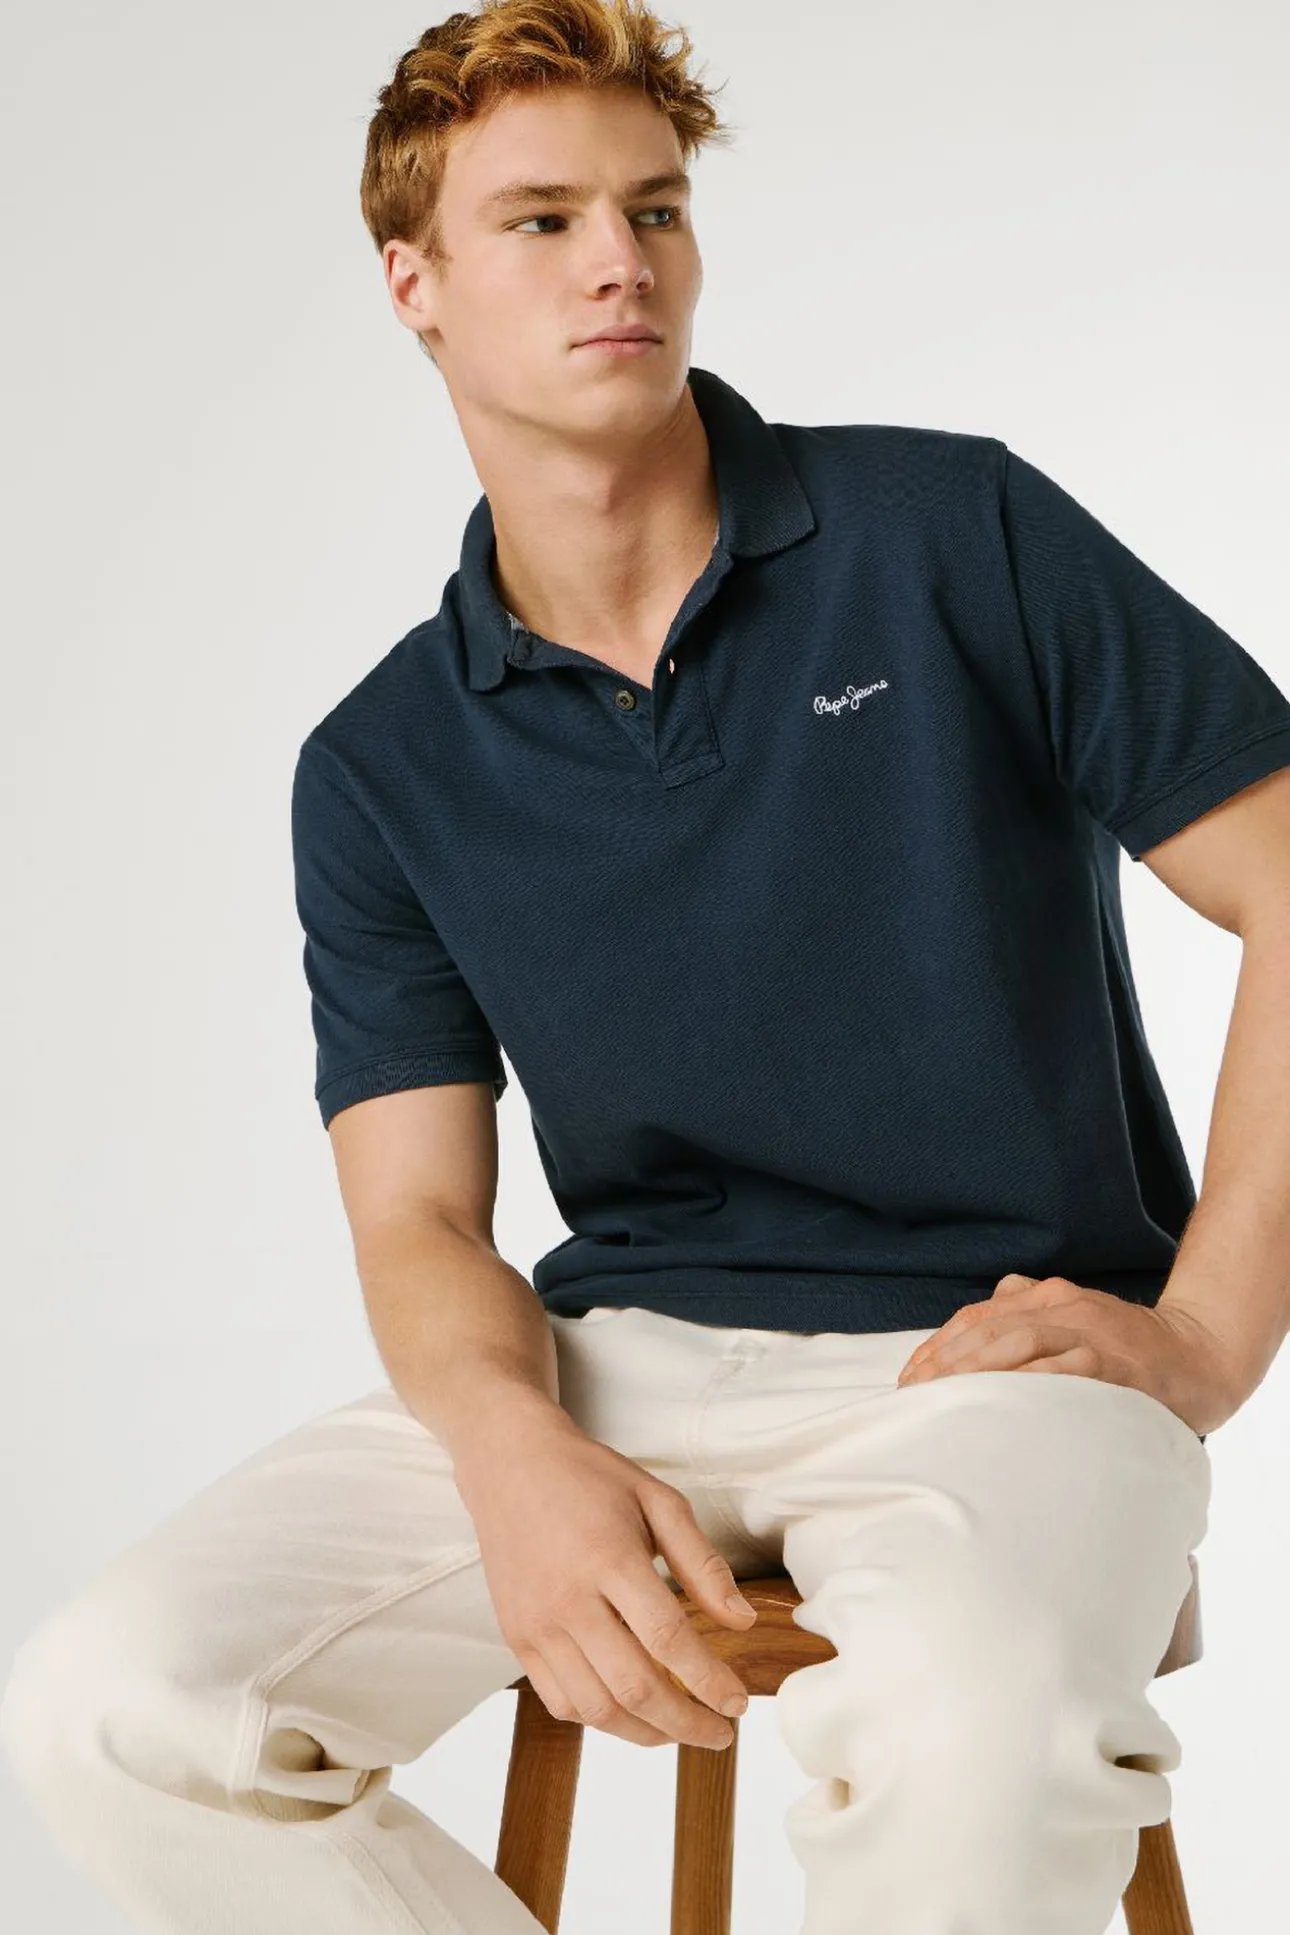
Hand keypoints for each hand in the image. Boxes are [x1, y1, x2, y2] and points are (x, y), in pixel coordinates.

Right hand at [452, 1409, 755, 1751]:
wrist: (509, 1465)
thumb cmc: (589, 1479)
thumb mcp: (657, 1500)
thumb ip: (701, 1562)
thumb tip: (742, 1621)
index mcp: (610, 1558)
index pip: (669, 1640)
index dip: (710, 1682)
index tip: (737, 1704)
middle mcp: (568, 1599)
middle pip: (635, 1687)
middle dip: (686, 1723)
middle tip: (719, 1733)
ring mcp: (537, 1624)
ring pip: (596, 1708)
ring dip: (646, 1732)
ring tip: (679, 1729)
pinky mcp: (516, 1637)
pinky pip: (560, 1701)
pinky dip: (600, 1721)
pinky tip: (630, 1713)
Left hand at [894, 1273, 1243, 1435]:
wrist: (1196, 1356)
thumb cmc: (1124, 1350)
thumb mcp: (1070, 1322)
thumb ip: (1024, 1320)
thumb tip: (968, 1337)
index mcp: (1045, 1297)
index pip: (976, 1317)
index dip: (938, 1347)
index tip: (910, 1378)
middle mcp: (1061, 1307)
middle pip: (988, 1328)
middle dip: (945, 1362)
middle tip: (915, 1394)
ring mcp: (1088, 1333)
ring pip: (1018, 1342)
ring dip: (976, 1370)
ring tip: (944, 1397)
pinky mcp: (1112, 1364)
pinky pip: (1063, 1370)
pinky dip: (1029, 1383)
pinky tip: (1000, 1401)